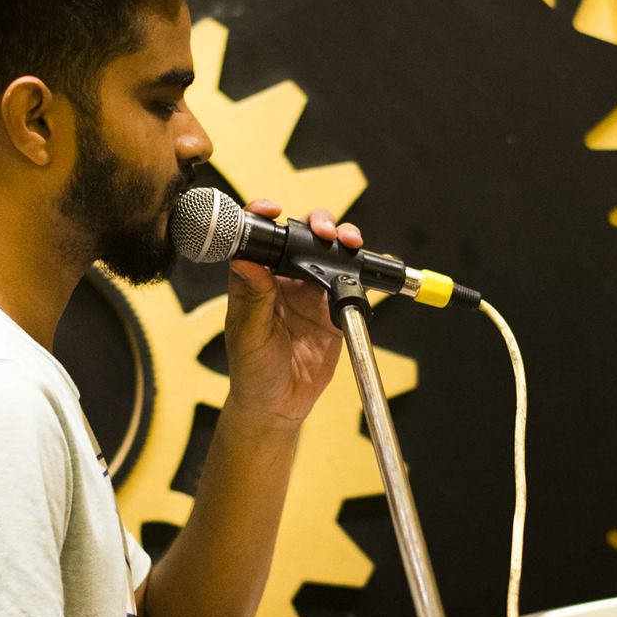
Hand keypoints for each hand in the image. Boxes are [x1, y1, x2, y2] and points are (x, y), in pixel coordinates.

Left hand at [220, 202, 360, 424]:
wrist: (279, 407)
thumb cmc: (252, 372)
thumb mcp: (249, 337)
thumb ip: (253, 299)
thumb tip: (245, 260)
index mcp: (255, 280)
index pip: (258, 238)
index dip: (263, 217)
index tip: (273, 209)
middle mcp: (283, 280)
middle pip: (302, 237)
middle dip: (317, 224)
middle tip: (326, 231)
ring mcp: (311, 293)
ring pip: (329, 255)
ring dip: (342, 242)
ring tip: (350, 243)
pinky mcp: (334, 310)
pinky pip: (351, 285)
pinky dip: (364, 272)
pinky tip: (371, 268)